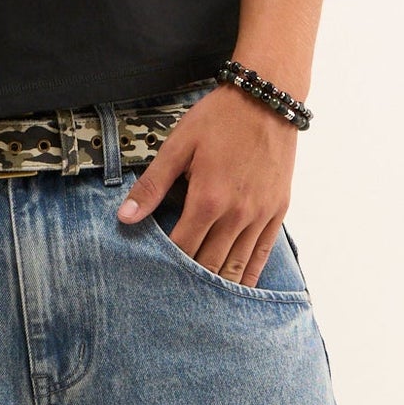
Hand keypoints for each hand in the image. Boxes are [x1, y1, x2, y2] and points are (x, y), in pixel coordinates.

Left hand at [115, 85, 298, 284]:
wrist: (267, 99)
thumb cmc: (219, 119)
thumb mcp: (178, 146)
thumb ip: (152, 185)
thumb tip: (126, 217)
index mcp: (207, 199)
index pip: (182, 249)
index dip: (165, 268)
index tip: (151, 280)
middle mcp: (236, 214)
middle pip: (209, 264)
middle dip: (189, 284)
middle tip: (171, 299)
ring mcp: (260, 215)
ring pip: (236, 266)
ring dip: (218, 287)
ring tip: (200, 304)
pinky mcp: (277, 211)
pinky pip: (262, 254)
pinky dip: (248, 276)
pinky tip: (236, 291)